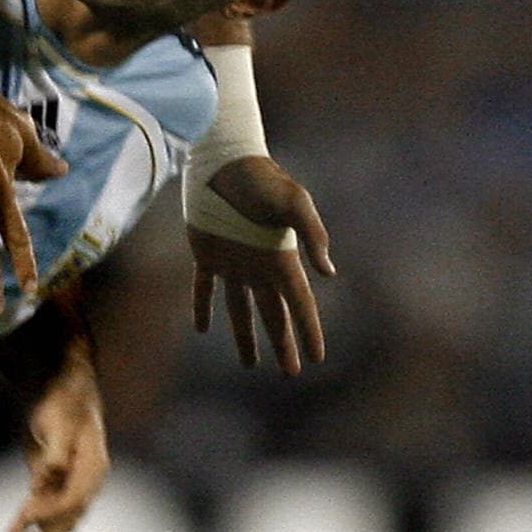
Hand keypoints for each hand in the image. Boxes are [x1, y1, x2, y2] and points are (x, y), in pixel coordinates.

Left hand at [0, 359, 108, 531]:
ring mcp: (75, 485)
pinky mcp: (61, 485)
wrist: (69, 387)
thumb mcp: (59, 419)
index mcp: (93, 467)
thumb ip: (54, 453)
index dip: (49, 513)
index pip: (72, 500)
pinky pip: (47, 512)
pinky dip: (32, 527)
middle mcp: (88, 482)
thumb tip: (39, 483)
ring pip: (58, 523)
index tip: (25, 517)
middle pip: (67, 520)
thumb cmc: (65, 400)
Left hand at [187, 154, 334, 373]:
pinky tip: (201, 328)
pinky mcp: (207, 253)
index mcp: (282, 257)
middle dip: (284, 343)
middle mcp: (259, 265)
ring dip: (245, 337)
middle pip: (274, 314)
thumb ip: (313, 233)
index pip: (300, 303)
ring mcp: (233, 261)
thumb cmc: (262, 178)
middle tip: (291, 372)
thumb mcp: (294, 201)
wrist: (225, 160)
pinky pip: (204, 288)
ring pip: (240, 310)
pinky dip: (203, 308)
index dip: (309, 330)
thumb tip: (329, 272)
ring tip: (250, 365)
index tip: (317, 358)